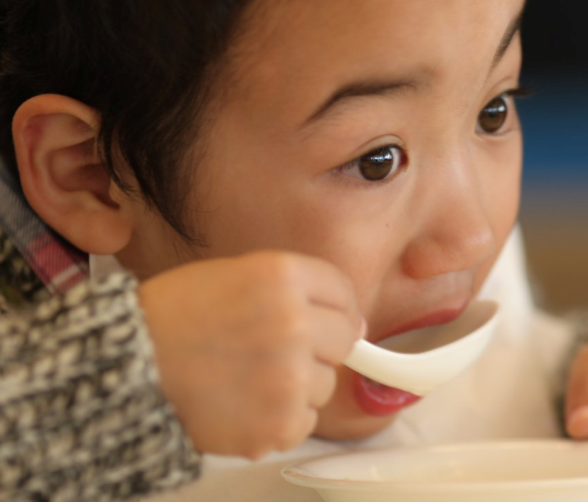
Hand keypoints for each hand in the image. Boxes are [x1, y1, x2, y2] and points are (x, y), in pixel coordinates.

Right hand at [137, 251, 362, 458]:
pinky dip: (281, 417)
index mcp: (282, 276)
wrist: (125, 368)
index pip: (343, 292)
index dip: (333, 307)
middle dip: (317, 344)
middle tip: (275, 350)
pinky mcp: (281, 422)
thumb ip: (295, 289)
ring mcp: (290, 376)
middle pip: (343, 338)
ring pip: (326, 382)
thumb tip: (354, 321)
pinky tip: (246, 402)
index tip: (322, 318)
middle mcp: (294, 323)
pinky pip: (306, 420)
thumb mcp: (233, 274)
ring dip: (298, 383)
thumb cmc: (169, 319)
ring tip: (250, 377)